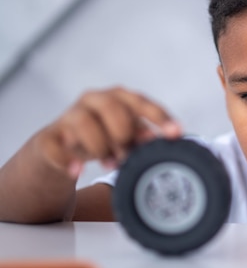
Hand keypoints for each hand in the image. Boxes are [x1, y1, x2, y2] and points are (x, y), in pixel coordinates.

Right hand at [33, 87, 181, 179]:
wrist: (60, 151)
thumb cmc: (102, 138)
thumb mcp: (125, 135)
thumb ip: (142, 135)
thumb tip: (161, 140)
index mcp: (116, 97)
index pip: (140, 101)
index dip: (159, 117)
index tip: (175, 133)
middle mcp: (92, 100)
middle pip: (112, 107)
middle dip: (124, 133)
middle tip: (128, 153)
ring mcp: (68, 117)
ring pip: (84, 123)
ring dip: (101, 147)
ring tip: (110, 162)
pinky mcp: (49, 137)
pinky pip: (57, 146)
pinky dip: (70, 160)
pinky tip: (78, 170)